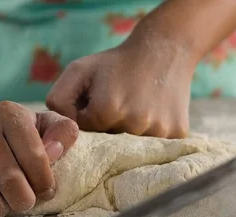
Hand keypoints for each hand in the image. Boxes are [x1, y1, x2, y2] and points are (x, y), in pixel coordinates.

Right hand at [0, 101, 77, 216]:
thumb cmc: (12, 134)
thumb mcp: (42, 125)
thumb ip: (62, 132)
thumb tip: (56, 151)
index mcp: (10, 113)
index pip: (35, 154)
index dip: (44, 182)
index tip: (46, 193)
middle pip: (7, 175)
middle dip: (22, 199)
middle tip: (25, 205)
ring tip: (2, 210)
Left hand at [46, 38, 194, 137]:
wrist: (165, 49)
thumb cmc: (116, 63)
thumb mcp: (79, 71)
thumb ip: (59, 101)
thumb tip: (62, 132)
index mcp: (107, 110)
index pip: (88, 133)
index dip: (91, 117)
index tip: (101, 101)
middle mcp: (134, 124)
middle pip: (111, 143)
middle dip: (111, 128)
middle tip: (121, 103)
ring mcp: (158, 131)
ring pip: (134, 147)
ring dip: (132, 133)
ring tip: (138, 107)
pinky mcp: (177, 134)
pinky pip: (158, 147)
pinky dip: (153, 135)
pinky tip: (154, 113)